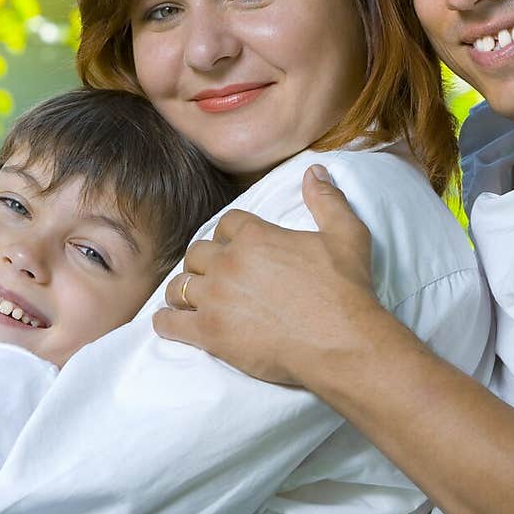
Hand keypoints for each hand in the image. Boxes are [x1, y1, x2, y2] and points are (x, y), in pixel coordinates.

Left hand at [152, 164, 377, 385]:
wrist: (342, 342)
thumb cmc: (345, 290)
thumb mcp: (347, 235)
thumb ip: (326, 200)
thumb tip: (313, 170)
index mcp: (254, 235)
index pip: (225, 224)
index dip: (229, 235)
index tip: (235, 248)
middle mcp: (228, 262)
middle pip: (196, 253)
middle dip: (204, 262)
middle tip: (215, 276)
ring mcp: (215, 298)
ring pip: (178, 286)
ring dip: (184, 290)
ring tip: (192, 299)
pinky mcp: (209, 334)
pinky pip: (169, 323)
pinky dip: (166, 321)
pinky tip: (170, 322)